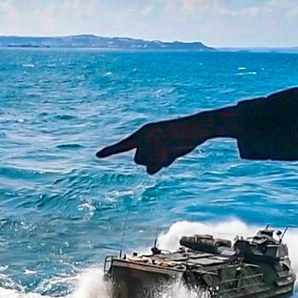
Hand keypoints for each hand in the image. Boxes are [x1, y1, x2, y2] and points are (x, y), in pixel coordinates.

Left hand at [96, 108, 234, 173]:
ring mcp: (151, 140)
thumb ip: (157, 159)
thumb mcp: (169, 152)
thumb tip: (149, 171)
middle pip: (139, 161)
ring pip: (147, 164)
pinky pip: (155, 164)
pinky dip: (161, 161)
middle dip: (152, 161)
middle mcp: (144, 135)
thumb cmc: (184, 138)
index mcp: (144, 133)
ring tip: (173, 148)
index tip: (98, 156)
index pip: (124, 145)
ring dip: (159, 161)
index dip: (111, 150)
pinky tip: (174, 149)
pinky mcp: (160, 145)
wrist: (198, 126)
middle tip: (167, 150)